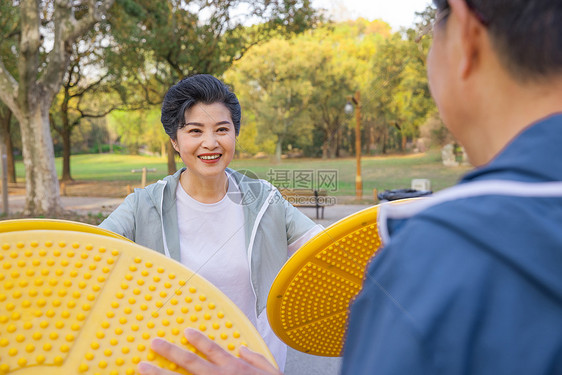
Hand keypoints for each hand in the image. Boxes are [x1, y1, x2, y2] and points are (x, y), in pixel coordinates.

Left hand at [138, 328, 282, 374]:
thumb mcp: (272, 373)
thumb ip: (256, 360)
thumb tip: (242, 349)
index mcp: (235, 369)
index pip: (213, 350)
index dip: (199, 340)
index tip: (186, 331)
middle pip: (191, 363)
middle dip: (171, 352)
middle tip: (153, 344)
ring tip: (142, 368)